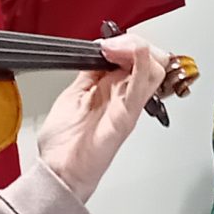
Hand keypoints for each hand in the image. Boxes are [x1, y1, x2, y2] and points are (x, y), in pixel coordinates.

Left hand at [37, 28, 174, 199]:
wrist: (58, 171)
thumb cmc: (65, 145)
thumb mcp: (73, 94)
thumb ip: (89, 73)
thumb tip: (96, 52)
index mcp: (114, 90)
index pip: (135, 56)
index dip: (125, 42)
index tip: (105, 42)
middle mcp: (126, 97)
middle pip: (151, 59)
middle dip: (134, 42)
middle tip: (112, 45)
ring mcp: (128, 106)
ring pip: (154, 69)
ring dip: (137, 49)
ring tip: (115, 49)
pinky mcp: (126, 117)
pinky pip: (142, 88)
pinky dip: (143, 65)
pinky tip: (137, 52)